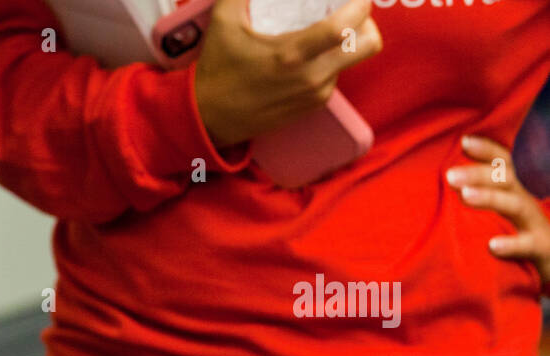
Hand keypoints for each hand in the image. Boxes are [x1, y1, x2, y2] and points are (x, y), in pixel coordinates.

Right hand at [194, 0, 381, 146]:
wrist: (207, 120)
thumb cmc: (216, 70)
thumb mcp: (223, 21)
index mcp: (292, 54)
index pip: (348, 24)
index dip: (360, 2)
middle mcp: (311, 77)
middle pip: (370, 44)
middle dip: (365, 22)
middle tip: (346, 12)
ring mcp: (314, 95)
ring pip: (353, 59)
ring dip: (345, 42)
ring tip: (320, 34)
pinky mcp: (312, 107)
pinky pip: (335, 77)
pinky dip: (329, 62)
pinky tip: (307, 57)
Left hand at [446, 136, 549, 287]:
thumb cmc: (517, 239)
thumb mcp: (499, 216)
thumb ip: (477, 201)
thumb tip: (442, 191)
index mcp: (513, 193)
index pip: (503, 165)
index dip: (487, 151)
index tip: (464, 141)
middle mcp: (524, 203)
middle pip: (505, 180)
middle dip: (478, 174)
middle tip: (449, 174)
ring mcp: (535, 226)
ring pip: (515, 205)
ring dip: (490, 198)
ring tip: (465, 195)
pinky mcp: (542, 249)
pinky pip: (528, 245)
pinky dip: (511, 245)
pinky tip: (492, 246)